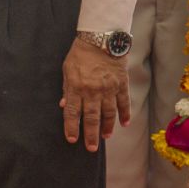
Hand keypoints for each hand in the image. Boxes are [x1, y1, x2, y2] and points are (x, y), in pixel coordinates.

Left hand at [60, 37, 130, 151]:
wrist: (101, 38)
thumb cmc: (81, 53)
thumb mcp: (67, 69)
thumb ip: (67, 88)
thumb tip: (63, 105)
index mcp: (76, 87)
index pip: (71, 112)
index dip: (71, 127)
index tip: (72, 139)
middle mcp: (92, 91)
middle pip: (91, 118)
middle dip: (90, 135)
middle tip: (91, 148)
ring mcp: (108, 89)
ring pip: (108, 113)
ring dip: (107, 127)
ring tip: (106, 137)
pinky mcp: (121, 84)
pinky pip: (124, 102)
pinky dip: (125, 114)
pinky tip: (124, 124)